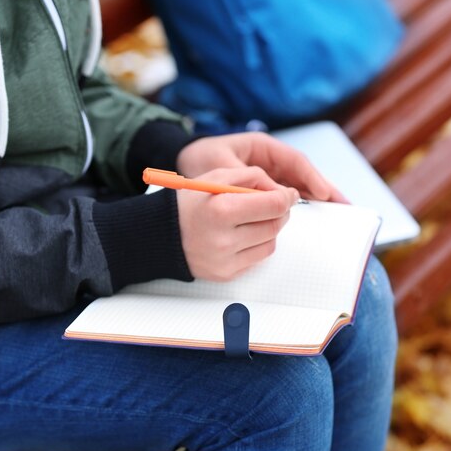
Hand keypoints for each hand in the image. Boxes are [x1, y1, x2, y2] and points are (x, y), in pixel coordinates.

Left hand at [176, 132, 347, 202]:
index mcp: (263, 147)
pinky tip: (311, 217)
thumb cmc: (200, 159)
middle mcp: (270, 160)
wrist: (182, 162)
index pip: (295, 162)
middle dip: (325, 189)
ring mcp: (268, 174)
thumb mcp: (221, 167)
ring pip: (298, 186)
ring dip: (317, 199)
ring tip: (337, 213)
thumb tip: (274, 195)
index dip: (312, 178)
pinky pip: (285, 196)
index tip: (324, 193)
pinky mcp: (262, 188)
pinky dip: (298, 206)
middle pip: (303, 175)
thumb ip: (246, 180)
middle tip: (345, 207)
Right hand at [177, 166, 298, 280]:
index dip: (287, 197)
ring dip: (269, 229)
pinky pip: (257, 259)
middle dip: (280, 213)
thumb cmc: (190, 203)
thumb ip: (252, 176)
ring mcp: (226, 260)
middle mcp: (224, 239)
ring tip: (253, 219)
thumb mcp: (216, 176)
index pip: (273, 205)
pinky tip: (242, 236)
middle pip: (274, 225)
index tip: (288, 194)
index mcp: (221, 210)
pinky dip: (257, 245)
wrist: (161, 235)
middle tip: (273, 205)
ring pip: (270, 243)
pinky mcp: (227, 274)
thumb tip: (282, 191)